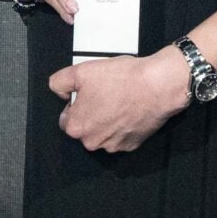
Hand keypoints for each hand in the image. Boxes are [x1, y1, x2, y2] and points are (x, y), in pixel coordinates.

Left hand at [49, 46, 192, 152]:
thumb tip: (59, 92)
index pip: (66, 118)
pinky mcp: (132, 145)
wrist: (157, 86)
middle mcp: (92, 142)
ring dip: (107, 121)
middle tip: (105, 94)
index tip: (89, 93)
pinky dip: (123, 126)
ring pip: (103, 133)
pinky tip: (130, 110)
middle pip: (85, 127)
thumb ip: (60, 82)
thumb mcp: (81, 71)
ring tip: (119, 101)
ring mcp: (113, 146)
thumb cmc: (121, 78)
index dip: (76, 104)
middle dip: (91, 113)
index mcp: (76, 127)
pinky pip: (121, 136)